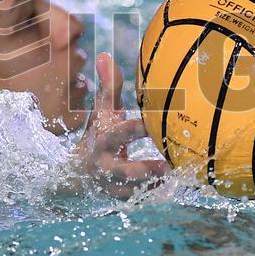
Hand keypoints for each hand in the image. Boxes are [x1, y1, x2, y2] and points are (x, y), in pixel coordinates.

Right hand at [72, 53, 168, 198]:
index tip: (152, 123)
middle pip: (125, 171)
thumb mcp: (101, 113)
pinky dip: (157, 195)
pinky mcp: (122, 199)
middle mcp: (106, 166)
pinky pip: (141, 200)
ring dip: (155, 187)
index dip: (135, 129)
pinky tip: (178, 187)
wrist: (75, 174)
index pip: (119, 134)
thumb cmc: (97, 136)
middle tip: (169, 165)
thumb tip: (104, 55)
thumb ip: (108, 87)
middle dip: (146, 169)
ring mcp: (113, 186)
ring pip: (135, 191)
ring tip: (178, 179)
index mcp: (103, 142)